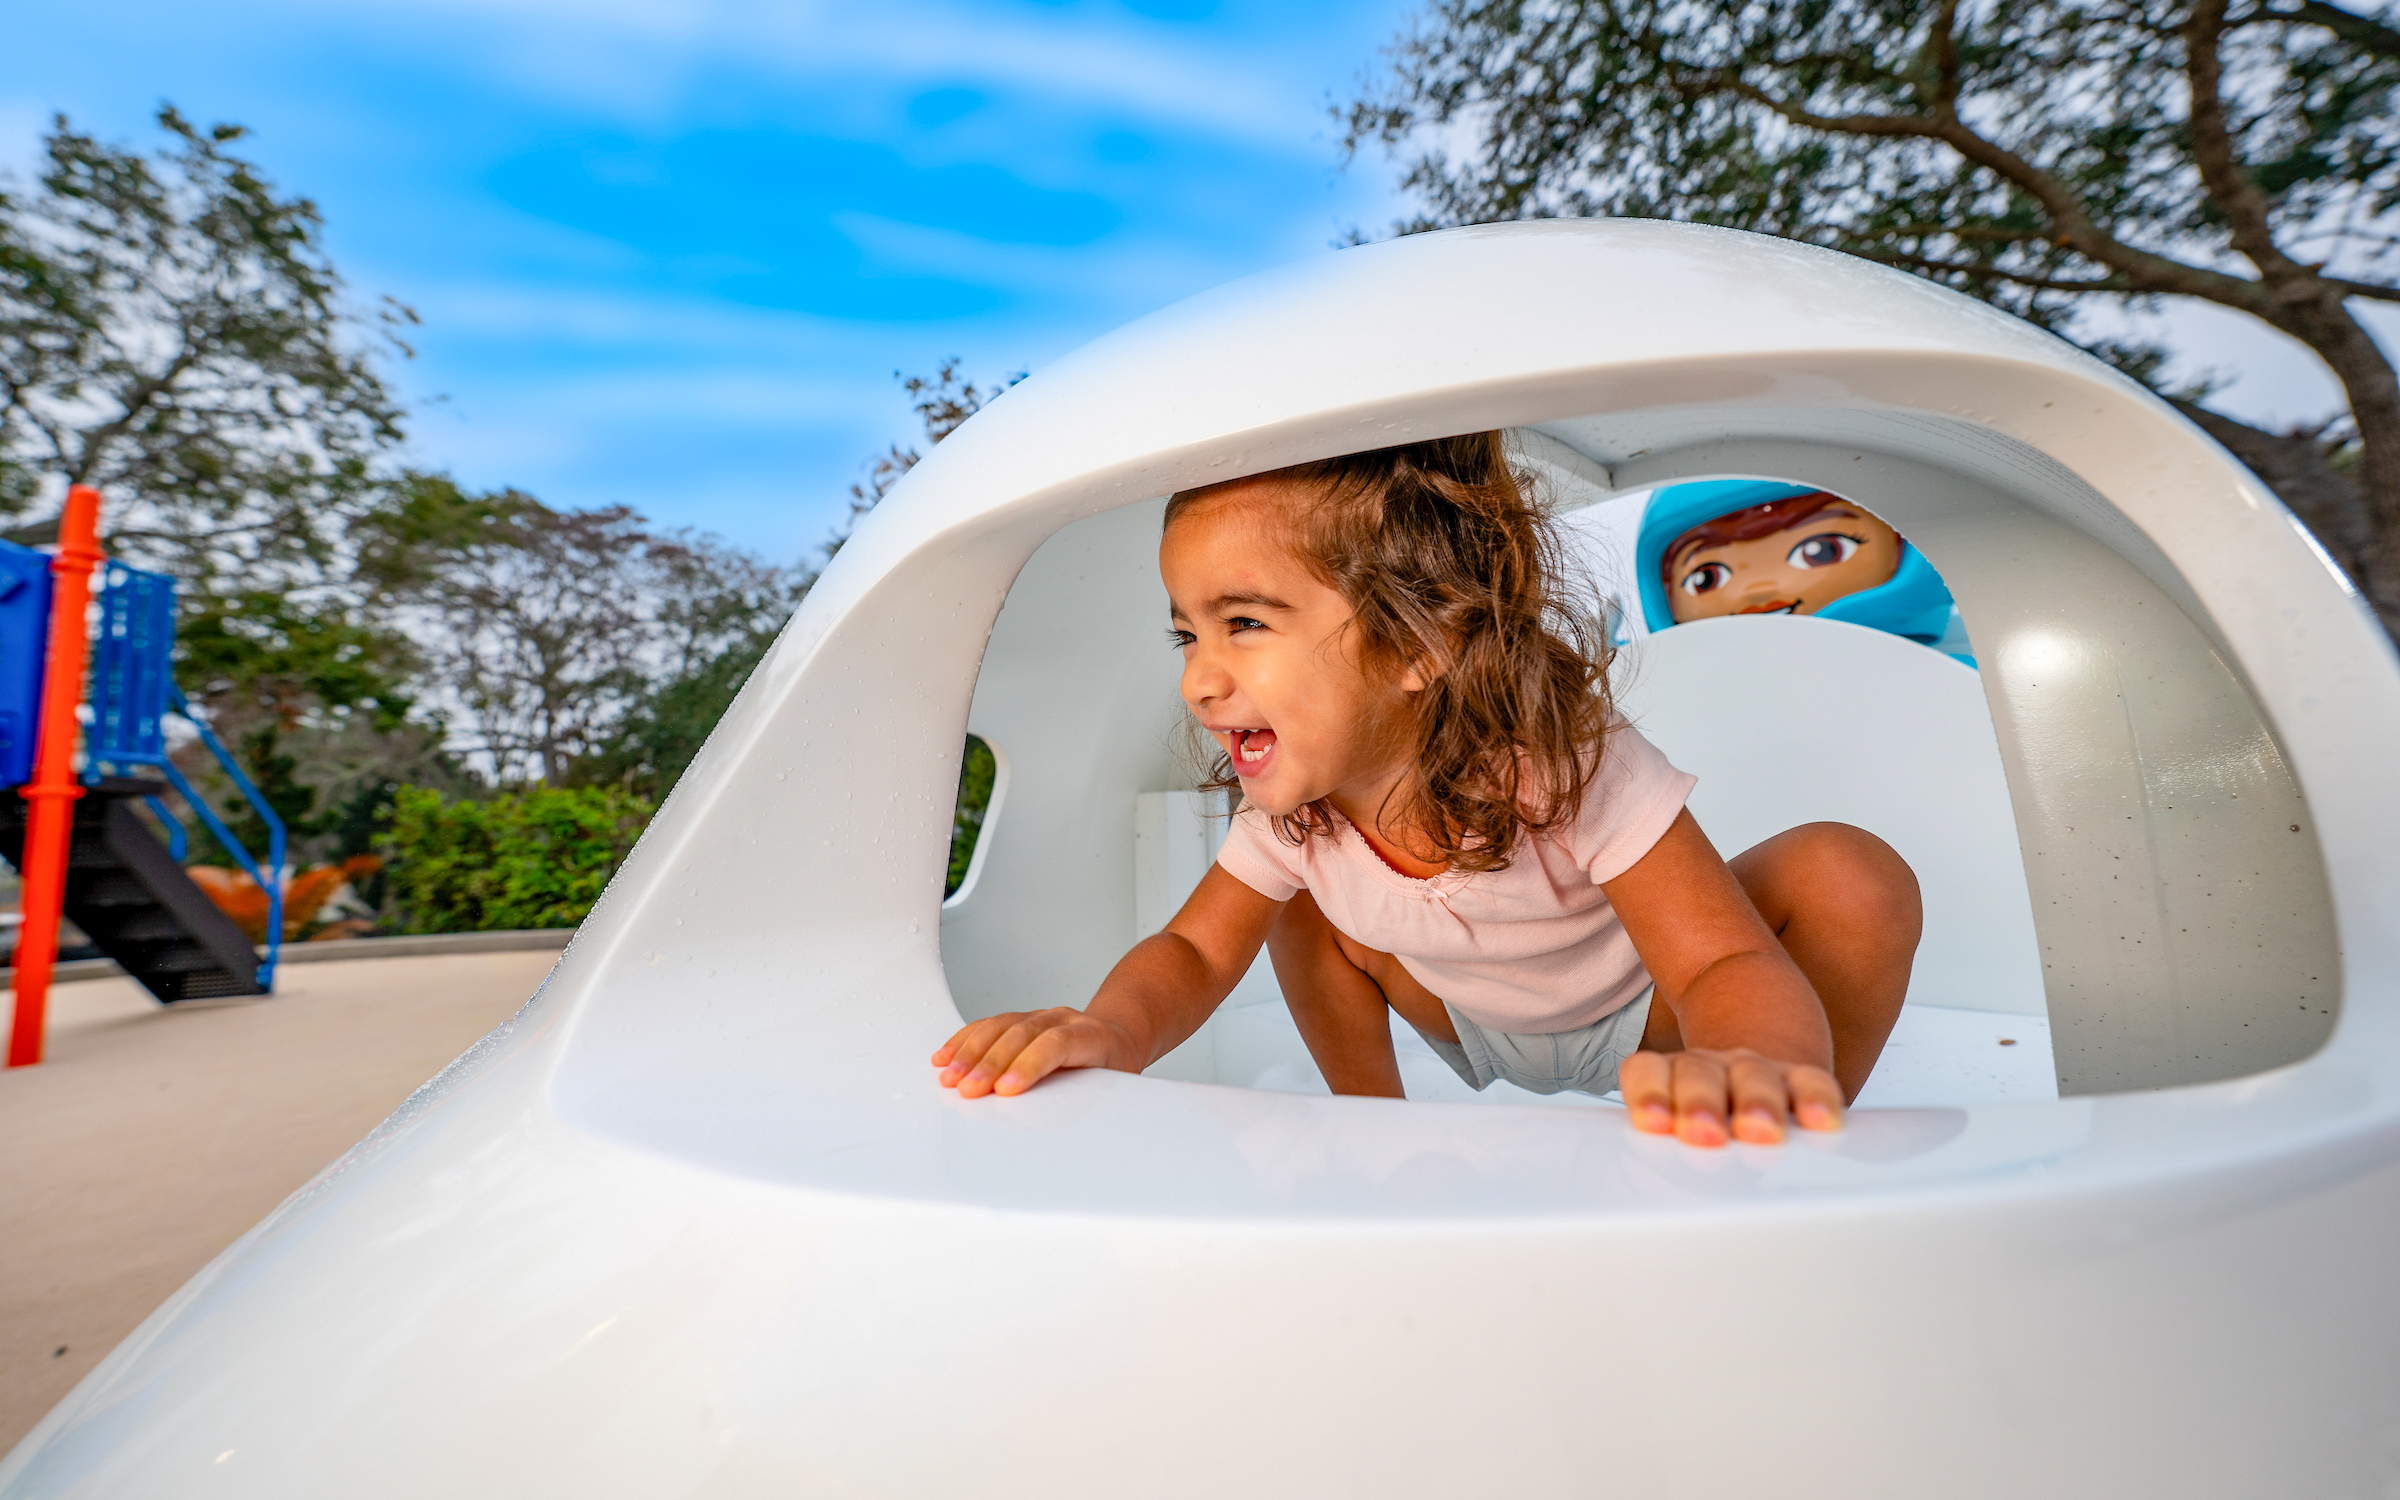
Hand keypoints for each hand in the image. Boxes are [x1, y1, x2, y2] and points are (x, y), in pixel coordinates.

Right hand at [932, 1008, 1136, 1097]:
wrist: (1117, 1038)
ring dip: (971, 1052)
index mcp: (1094, 1037)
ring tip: (950, 1078)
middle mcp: (1065, 1019)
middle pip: (1023, 1033)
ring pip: (1001, 1025)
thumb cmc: (1114, 1071)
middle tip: (969, 1090)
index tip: (1007, 1090)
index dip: (1030, 1064)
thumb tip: (1067, 1139)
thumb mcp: (1116, 1089)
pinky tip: (946, 1057)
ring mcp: (1040, 1016)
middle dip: (992, 1063)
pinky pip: (987, 1025)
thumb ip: (1092, 1103)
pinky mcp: (1020, 1019)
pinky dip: (963, 1041)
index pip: (1058, 1043)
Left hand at [1617, 1047, 1843, 1146]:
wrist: (1743, 1097)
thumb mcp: (1665, 1149)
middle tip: (1705, 1135)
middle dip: (1701, 1103)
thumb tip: (1635, 1204)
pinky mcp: (1798, 1080)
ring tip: (1760, 1132)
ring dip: (1757, 1103)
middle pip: (1698, 1074)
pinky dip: (1816, 1099)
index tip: (1654, 1124)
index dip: (1649, 1094)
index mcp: (1666, 1077)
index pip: (1648, 1072)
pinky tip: (1819, 1121)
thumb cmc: (1697, 1135)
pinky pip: (1810, 1082)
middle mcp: (1707, 1068)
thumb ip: (1653, 1164)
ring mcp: (1752, 1070)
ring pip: (1753, 1076)